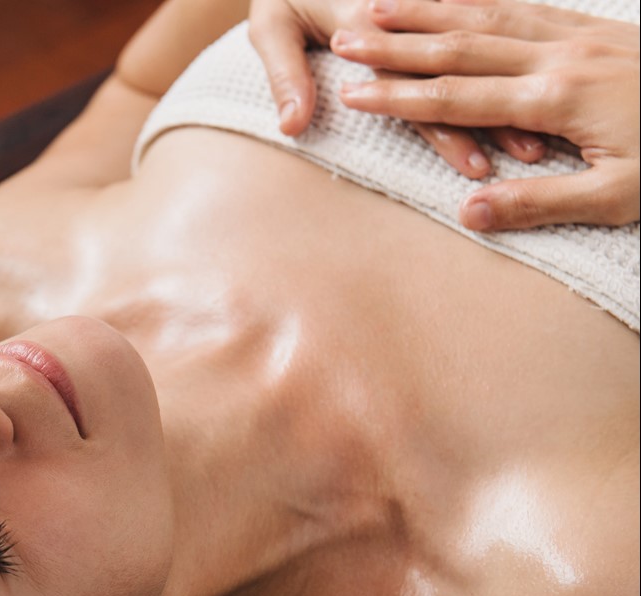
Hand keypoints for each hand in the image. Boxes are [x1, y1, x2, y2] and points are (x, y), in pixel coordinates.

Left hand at [248, 0, 545, 176]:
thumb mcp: (272, 27)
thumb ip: (284, 77)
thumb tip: (294, 126)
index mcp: (369, 19)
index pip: (415, 86)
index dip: (446, 128)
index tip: (475, 166)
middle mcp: (405, 17)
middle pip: (458, 77)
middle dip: (494, 121)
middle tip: (529, 158)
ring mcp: (428, 11)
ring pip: (478, 60)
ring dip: (508, 100)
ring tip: (537, 140)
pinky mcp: (437, 11)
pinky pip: (479, 35)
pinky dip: (504, 66)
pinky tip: (535, 98)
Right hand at [334, 0, 639, 228]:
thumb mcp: (620, 200)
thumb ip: (541, 204)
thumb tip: (469, 212)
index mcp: (559, 101)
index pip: (460, 96)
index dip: (401, 94)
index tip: (351, 90)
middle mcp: (562, 57)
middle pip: (463, 44)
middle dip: (398, 40)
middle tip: (344, 34)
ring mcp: (582, 36)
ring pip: (488, 15)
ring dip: (429, 11)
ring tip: (379, 4)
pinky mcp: (597, 29)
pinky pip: (524, 5)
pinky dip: (478, 1)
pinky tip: (456, 1)